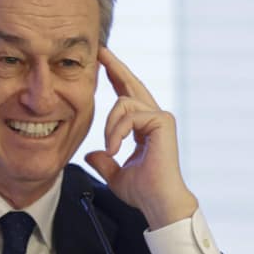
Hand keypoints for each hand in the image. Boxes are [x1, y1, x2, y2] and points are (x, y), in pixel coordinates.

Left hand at [84, 47, 197, 228]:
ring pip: (124, 103)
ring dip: (110, 127)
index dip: (114, 78)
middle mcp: (155, 118)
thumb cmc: (143, 193)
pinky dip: (117, 132)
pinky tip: (115, 149)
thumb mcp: (115, 175)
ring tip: (110, 151)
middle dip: (114, 66)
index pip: (127, 96)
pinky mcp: (163, 121)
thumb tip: (91, 154)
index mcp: (145, 127)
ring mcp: (161, 118)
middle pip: (131, 84)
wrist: (158, 202)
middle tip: (99, 51)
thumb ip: (104, 162)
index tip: (101, 63)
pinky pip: (129, 116)